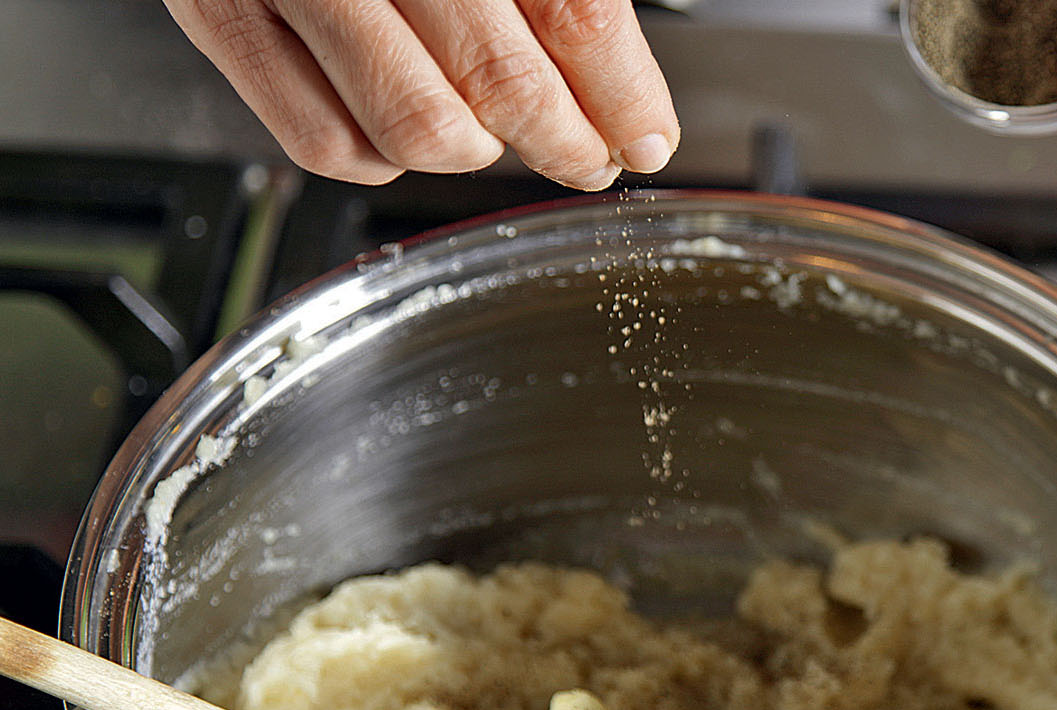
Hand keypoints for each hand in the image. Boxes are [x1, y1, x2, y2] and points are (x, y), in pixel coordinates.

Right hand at [163, 0, 678, 188]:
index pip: (573, 10)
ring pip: (417, 128)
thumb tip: (621, 84)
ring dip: (471, 152)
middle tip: (585, 157)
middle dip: (563, 141)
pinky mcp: (220, 19)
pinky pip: (323, 142)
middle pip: (500, 80)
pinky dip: (378, 158)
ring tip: (488, 134)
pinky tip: (397, 127)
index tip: (645, 137)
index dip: (621, 91)